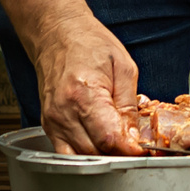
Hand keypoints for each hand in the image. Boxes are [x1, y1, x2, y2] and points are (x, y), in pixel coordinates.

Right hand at [30, 10, 141, 155]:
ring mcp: (53, 120)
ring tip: (116, 142)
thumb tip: (134, 136)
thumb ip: (129, 106)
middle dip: (118, 153)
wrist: (56, 33)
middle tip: (133, 143)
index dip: (129, 149)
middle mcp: (64, 111)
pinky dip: (85, 154)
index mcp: (85, 94)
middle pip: (96, 152)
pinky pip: (67, 152)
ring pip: (82, 157)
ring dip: (102, 156)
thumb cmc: (89, 43)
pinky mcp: (48, 125)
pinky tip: (98, 143)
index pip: (109, 138)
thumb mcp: (123, 67)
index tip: (141, 148)